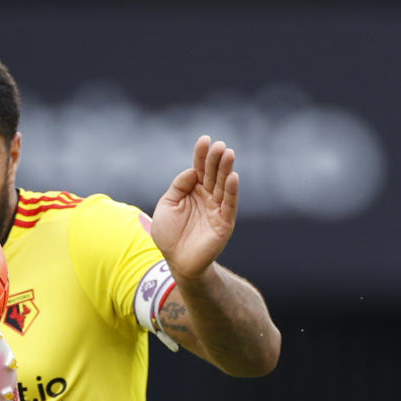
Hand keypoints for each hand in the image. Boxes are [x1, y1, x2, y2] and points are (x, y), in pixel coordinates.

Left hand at [151, 136, 238, 280]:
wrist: (176, 260)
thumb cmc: (169, 234)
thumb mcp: (167, 205)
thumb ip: (178, 186)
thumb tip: (192, 170)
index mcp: (192, 190)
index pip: (198, 168)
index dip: (201, 155)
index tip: (204, 139)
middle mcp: (207, 197)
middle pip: (212, 174)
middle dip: (215, 159)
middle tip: (219, 145)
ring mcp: (217, 209)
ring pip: (223, 186)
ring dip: (226, 170)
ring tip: (228, 153)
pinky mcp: (224, 222)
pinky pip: (229, 204)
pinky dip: (232, 191)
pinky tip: (233, 176)